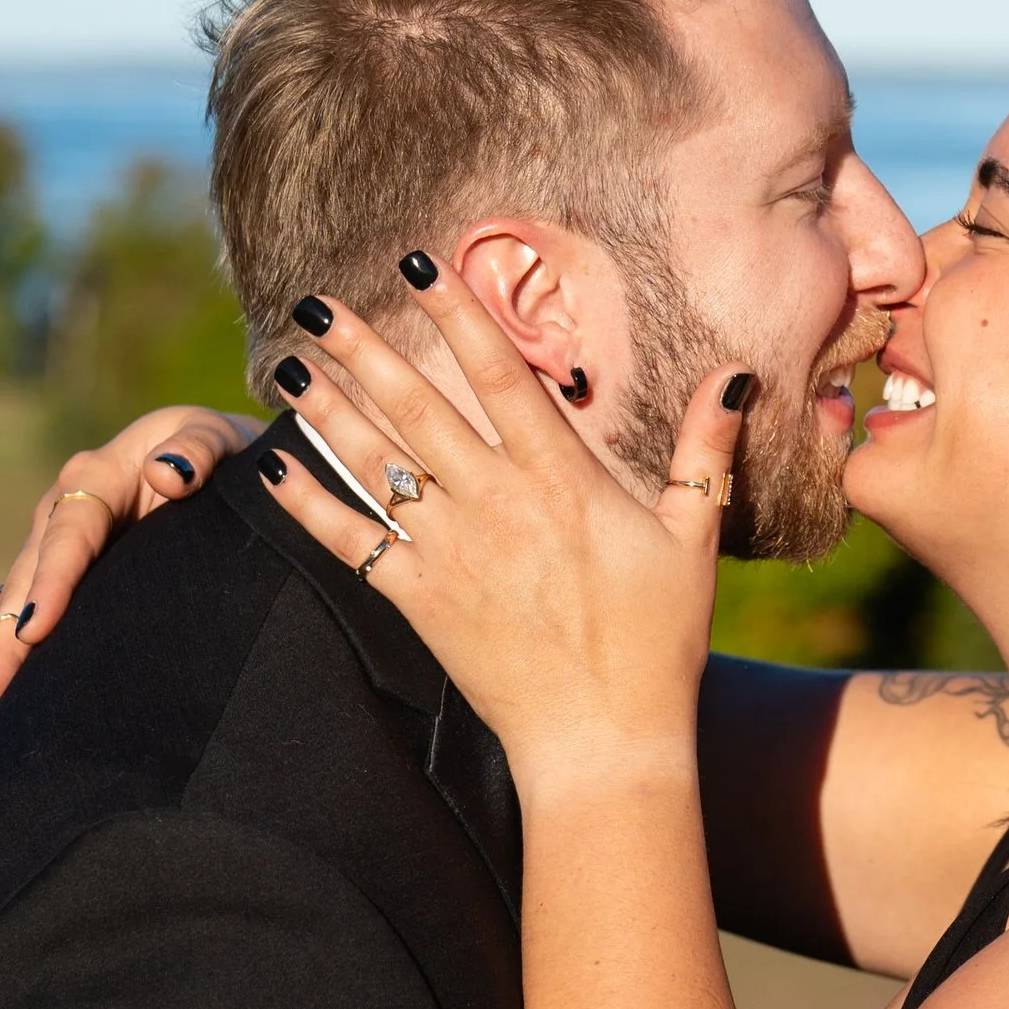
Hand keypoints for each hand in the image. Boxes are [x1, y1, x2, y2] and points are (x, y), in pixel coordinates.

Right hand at [0, 405, 252, 757]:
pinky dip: (2, 675)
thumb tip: (170, 473)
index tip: (35, 628)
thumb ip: (199, 448)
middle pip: (24, 586)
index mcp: (96, 477)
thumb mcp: (215, 437)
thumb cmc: (218, 452)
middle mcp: (60, 516)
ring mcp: (51, 555)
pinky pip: (21, 632)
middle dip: (0, 648)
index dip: (51, 580)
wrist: (213, 462)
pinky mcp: (55, 587)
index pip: (69, 532)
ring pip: (9, 617)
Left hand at [256, 284, 745, 793]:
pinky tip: (273, 467)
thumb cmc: (658, 643)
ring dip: (327, 410)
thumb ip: (705, 453)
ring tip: (288, 362)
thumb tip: (734, 374)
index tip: (419, 265)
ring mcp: (452, 555)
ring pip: (377, 466)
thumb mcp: (694, 540)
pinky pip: (351, 544)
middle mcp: (497, 506)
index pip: (501, 377)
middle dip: (365, 349)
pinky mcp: (420, 602)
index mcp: (562, 480)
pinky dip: (309, 504)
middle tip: (317, 301)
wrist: (605, 742)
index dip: (458, 315)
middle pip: (418, 409)